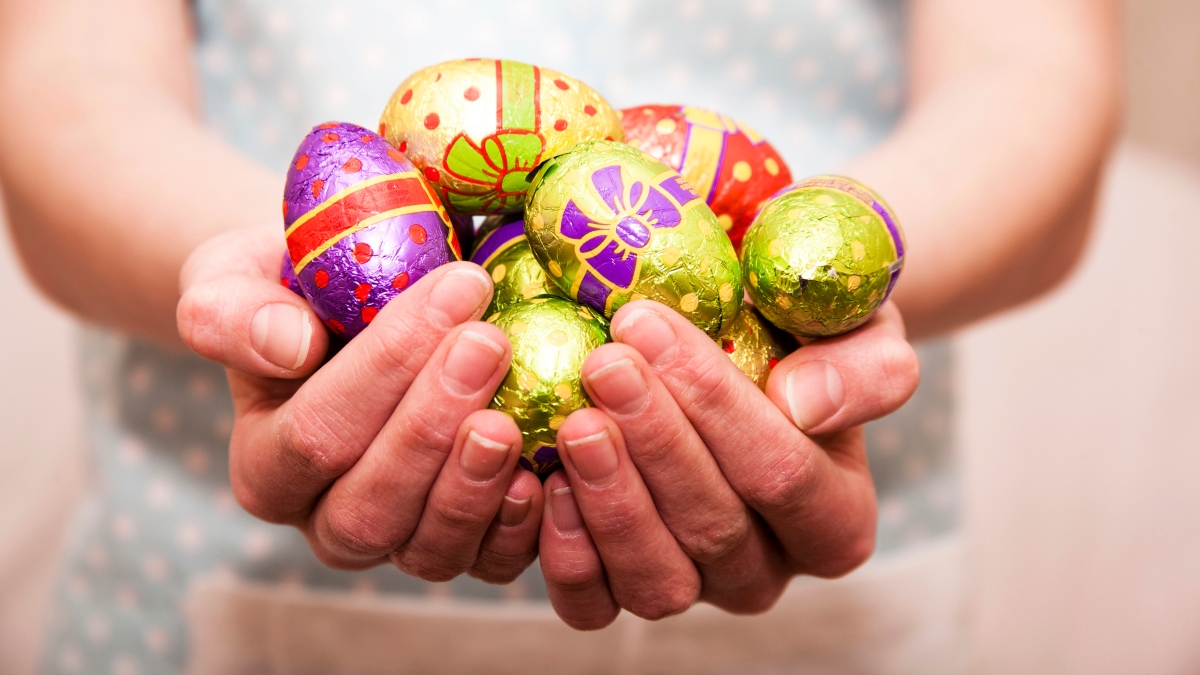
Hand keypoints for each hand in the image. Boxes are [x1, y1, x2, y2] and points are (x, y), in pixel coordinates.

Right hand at [176, 228, 541, 582]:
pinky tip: (546, 471)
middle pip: (370, 506)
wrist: (358, 312)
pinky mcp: (463, 548)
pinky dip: (521, 528)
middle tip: (489, 343)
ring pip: (427, 548)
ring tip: (512, 415)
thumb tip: (287, 346)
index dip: (385, 367)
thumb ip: (234, 311)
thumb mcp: (239, 278)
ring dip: (474, 484)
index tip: (456, 287)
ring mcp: (397, 542)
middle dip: (432, 425)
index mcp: (266, 466)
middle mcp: (325, 521)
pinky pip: (490, 564)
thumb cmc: (298, 291)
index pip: (315, 434)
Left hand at [537, 300, 918, 628]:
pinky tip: (546, 481)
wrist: (741, 352)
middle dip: (654, 439)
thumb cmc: (801, 336)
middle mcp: (769, 569)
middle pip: (714, 526)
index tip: (649, 326)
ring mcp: (696, 587)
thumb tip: (804, 404)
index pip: (782, 473)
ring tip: (576, 422)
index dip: (716, 405)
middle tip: (604, 363)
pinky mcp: (624, 592)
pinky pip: (594, 604)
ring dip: (611, 499)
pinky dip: (566, 554)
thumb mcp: (859, 329)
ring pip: (657, 579)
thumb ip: (863, 367)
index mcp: (838, 518)